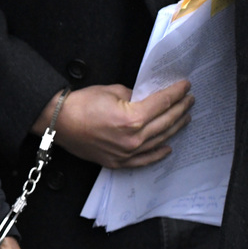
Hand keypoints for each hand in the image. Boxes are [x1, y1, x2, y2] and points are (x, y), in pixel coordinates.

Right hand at [32, 81, 192, 168]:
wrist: (57, 122)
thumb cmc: (80, 104)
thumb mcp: (111, 90)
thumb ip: (133, 96)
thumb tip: (145, 99)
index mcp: (133, 118)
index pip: (162, 104)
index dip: (176, 93)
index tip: (186, 86)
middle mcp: (134, 139)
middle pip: (165, 122)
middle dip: (180, 109)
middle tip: (189, 100)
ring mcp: (127, 153)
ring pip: (159, 140)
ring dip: (174, 128)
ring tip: (184, 118)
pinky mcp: (118, 161)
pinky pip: (144, 160)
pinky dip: (158, 153)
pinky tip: (168, 147)